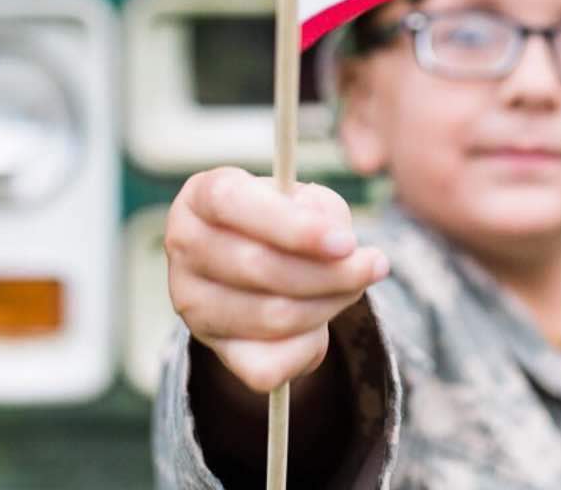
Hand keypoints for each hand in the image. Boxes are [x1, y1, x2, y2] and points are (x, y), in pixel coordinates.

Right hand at [165, 167, 389, 394]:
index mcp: (202, 196)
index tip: (347, 242)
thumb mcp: (305, 199)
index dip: (293, 227)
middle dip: (332, 273)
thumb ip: (322, 210)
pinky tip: (319, 324)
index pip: (234, 205)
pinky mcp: (212, 348)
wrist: (257, 265)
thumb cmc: (284, 221)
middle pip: (260, 268)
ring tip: (353, 286)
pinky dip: (308, 348)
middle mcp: (185, 248)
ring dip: (330, 305)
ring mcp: (191, 303)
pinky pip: (268, 365)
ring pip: (272, 317)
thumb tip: (338, 245)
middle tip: (376, 265)